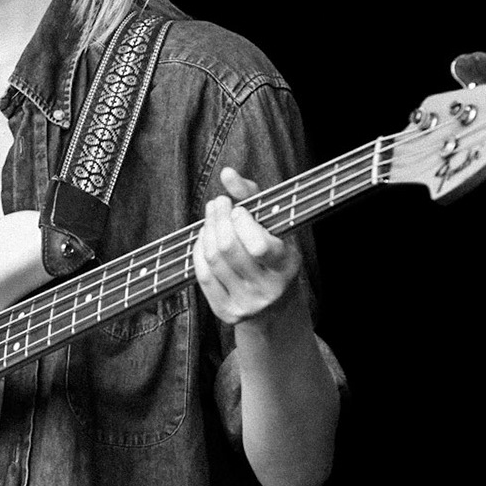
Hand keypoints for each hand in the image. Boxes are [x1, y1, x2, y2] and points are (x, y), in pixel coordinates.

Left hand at [192, 167, 301, 325]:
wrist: (275, 305)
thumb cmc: (273, 253)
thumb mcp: (274, 225)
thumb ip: (252, 195)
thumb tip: (226, 173)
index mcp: (286, 266)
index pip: (258, 245)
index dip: (241, 222)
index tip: (238, 209)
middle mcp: (268, 289)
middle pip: (228, 248)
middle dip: (218, 219)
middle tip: (217, 203)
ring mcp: (246, 303)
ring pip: (213, 260)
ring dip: (206, 231)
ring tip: (211, 216)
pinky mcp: (226, 312)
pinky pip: (203, 276)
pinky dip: (199, 252)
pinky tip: (204, 238)